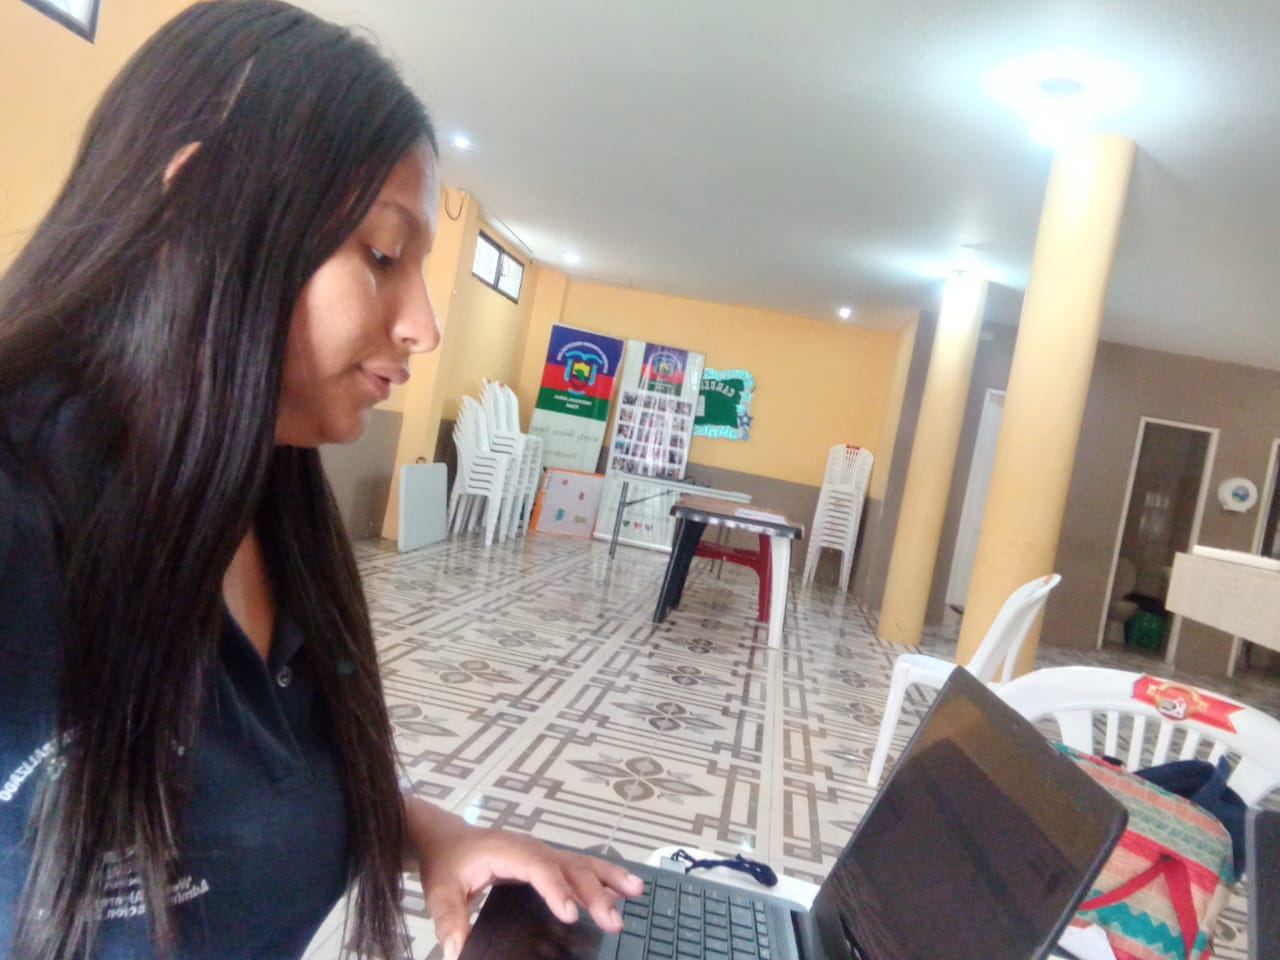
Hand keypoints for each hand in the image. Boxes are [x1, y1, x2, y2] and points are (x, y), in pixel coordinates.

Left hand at [404, 797, 643, 959]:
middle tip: (613, 922)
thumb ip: (449, 919)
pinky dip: (603, 876)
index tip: (570, 915)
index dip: (556, 889)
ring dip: (609, 878)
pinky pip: (579, 867)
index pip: (537, 867)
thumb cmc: (446, 862)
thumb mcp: (439, 890)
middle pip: (569, 867)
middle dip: (593, 893)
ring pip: (582, 863)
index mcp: (507, 851)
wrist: (448, 838)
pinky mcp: (548, 861)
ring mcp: (542, 852)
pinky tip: (623, 889)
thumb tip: (456, 951)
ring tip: (636, 893)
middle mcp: (532, 848)